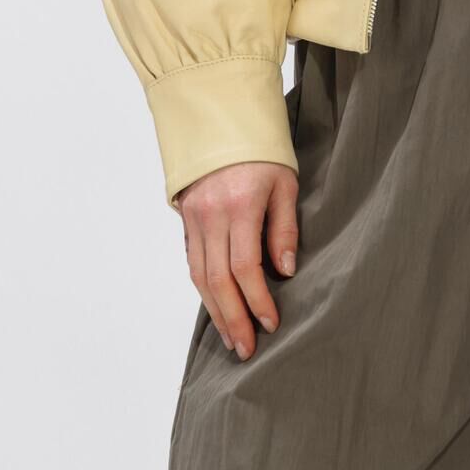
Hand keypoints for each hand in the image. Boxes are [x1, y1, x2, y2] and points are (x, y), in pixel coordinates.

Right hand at [176, 162, 299, 358]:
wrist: (220, 120)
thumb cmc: (262, 152)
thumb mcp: (285, 184)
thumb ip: (284, 228)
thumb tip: (283, 271)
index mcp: (239, 206)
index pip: (244, 267)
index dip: (256, 300)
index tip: (271, 323)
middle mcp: (210, 215)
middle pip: (217, 279)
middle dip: (233, 318)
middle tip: (246, 348)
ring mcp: (193, 218)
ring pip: (199, 276)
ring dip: (215, 311)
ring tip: (231, 338)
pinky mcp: (185, 219)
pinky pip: (192, 261)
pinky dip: (203, 289)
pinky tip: (216, 308)